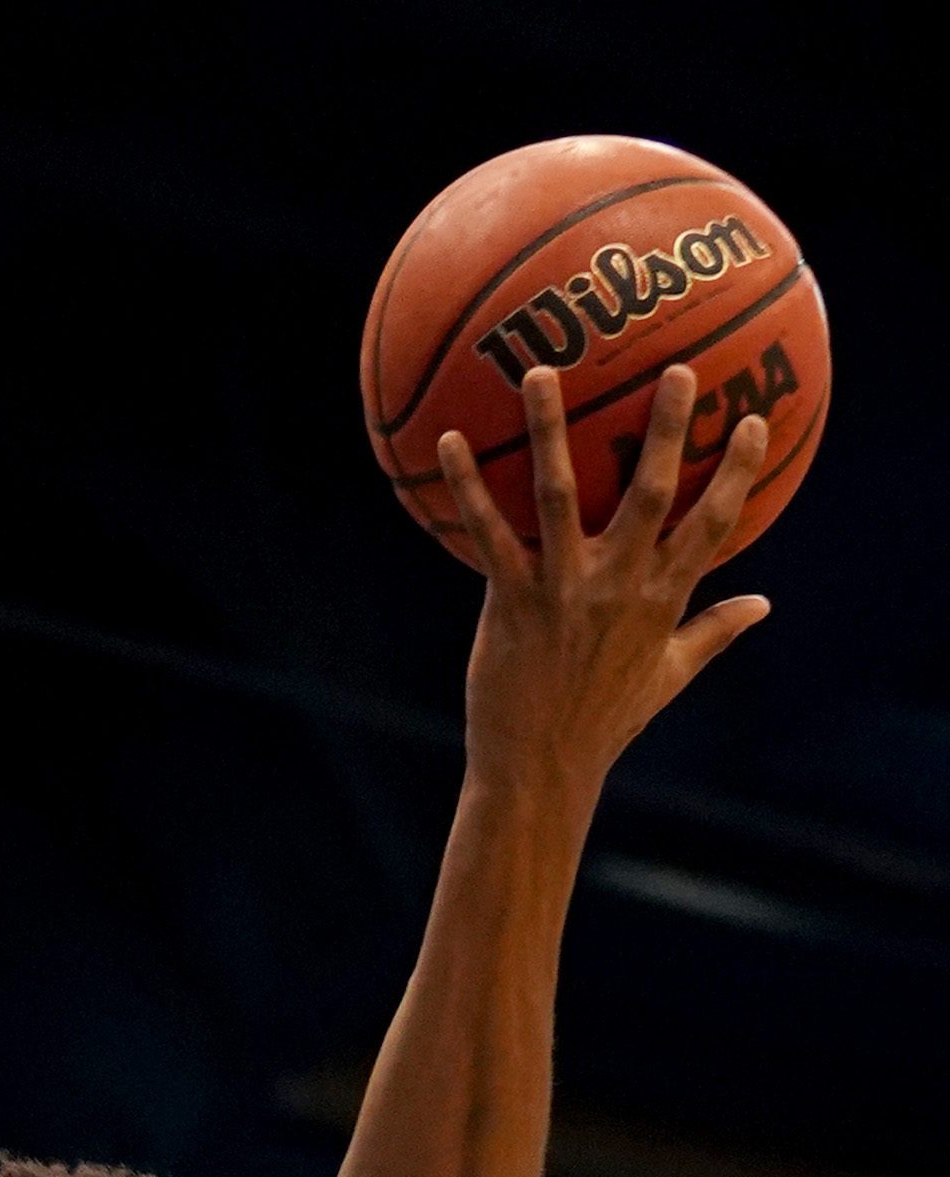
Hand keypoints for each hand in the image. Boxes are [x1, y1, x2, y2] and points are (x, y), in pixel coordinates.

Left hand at [445, 361, 772, 804]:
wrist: (540, 771)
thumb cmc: (604, 722)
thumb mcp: (669, 677)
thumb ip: (715, 632)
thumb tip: (764, 603)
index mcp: (662, 599)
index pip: (714, 525)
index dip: (738, 472)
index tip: (756, 419)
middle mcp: (618, 586)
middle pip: (652, 492)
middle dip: (669, 429)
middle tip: (679, 368)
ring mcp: (563, 590)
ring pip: (558, 494)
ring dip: (548, 429)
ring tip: (540, 371)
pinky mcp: (511, 602)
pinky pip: (488, 532)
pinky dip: (469, 486)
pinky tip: (449, 440)